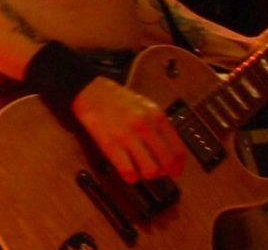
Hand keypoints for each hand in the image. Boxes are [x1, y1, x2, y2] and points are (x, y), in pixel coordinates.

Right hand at [69, 76, 185, 181]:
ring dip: (147, 175)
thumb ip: (158, 125)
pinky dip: (131, 177)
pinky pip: (128, 171)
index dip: (178, 165)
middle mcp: (145, 127)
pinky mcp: (110, 145)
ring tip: (141, 171)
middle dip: (164, 172)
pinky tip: (128, 173)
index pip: (178, 149)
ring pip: (150, 170)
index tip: (175, 171)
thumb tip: (169, 148)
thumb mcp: (145, 105)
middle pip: (166, 162)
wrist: (89, 90)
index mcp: (156, 117)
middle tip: (158, 172)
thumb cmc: (116, 99)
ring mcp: (127, 137)